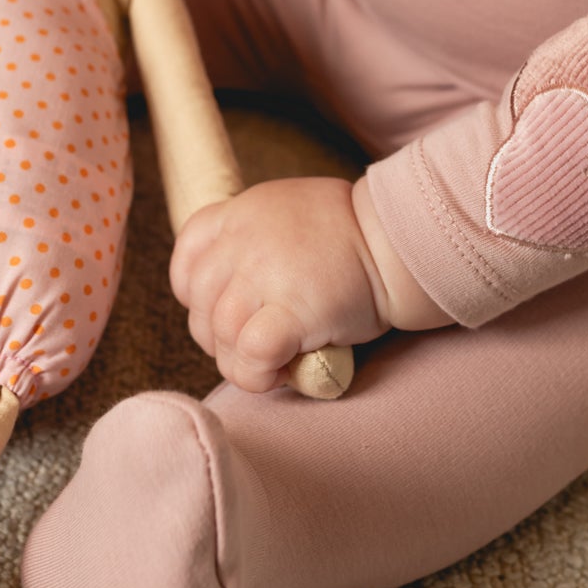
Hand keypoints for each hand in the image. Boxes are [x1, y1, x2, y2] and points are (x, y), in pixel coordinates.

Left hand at [169, 175, 452, 393]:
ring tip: (272, 364)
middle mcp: (242, 239)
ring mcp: (263, 274)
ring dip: (240, 362)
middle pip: (200, 304)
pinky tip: (279, 374)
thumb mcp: (290, 213)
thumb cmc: (354, 236)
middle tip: (255, 347)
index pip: (187, 257)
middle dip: (220, 337)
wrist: (399, 242)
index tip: (227, 310)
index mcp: (240, 212)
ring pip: (220, 335)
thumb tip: (237, 292)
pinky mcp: (291, 311)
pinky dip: (257, 375)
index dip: (197, 295)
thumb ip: (255, 240)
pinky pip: (251, 355)